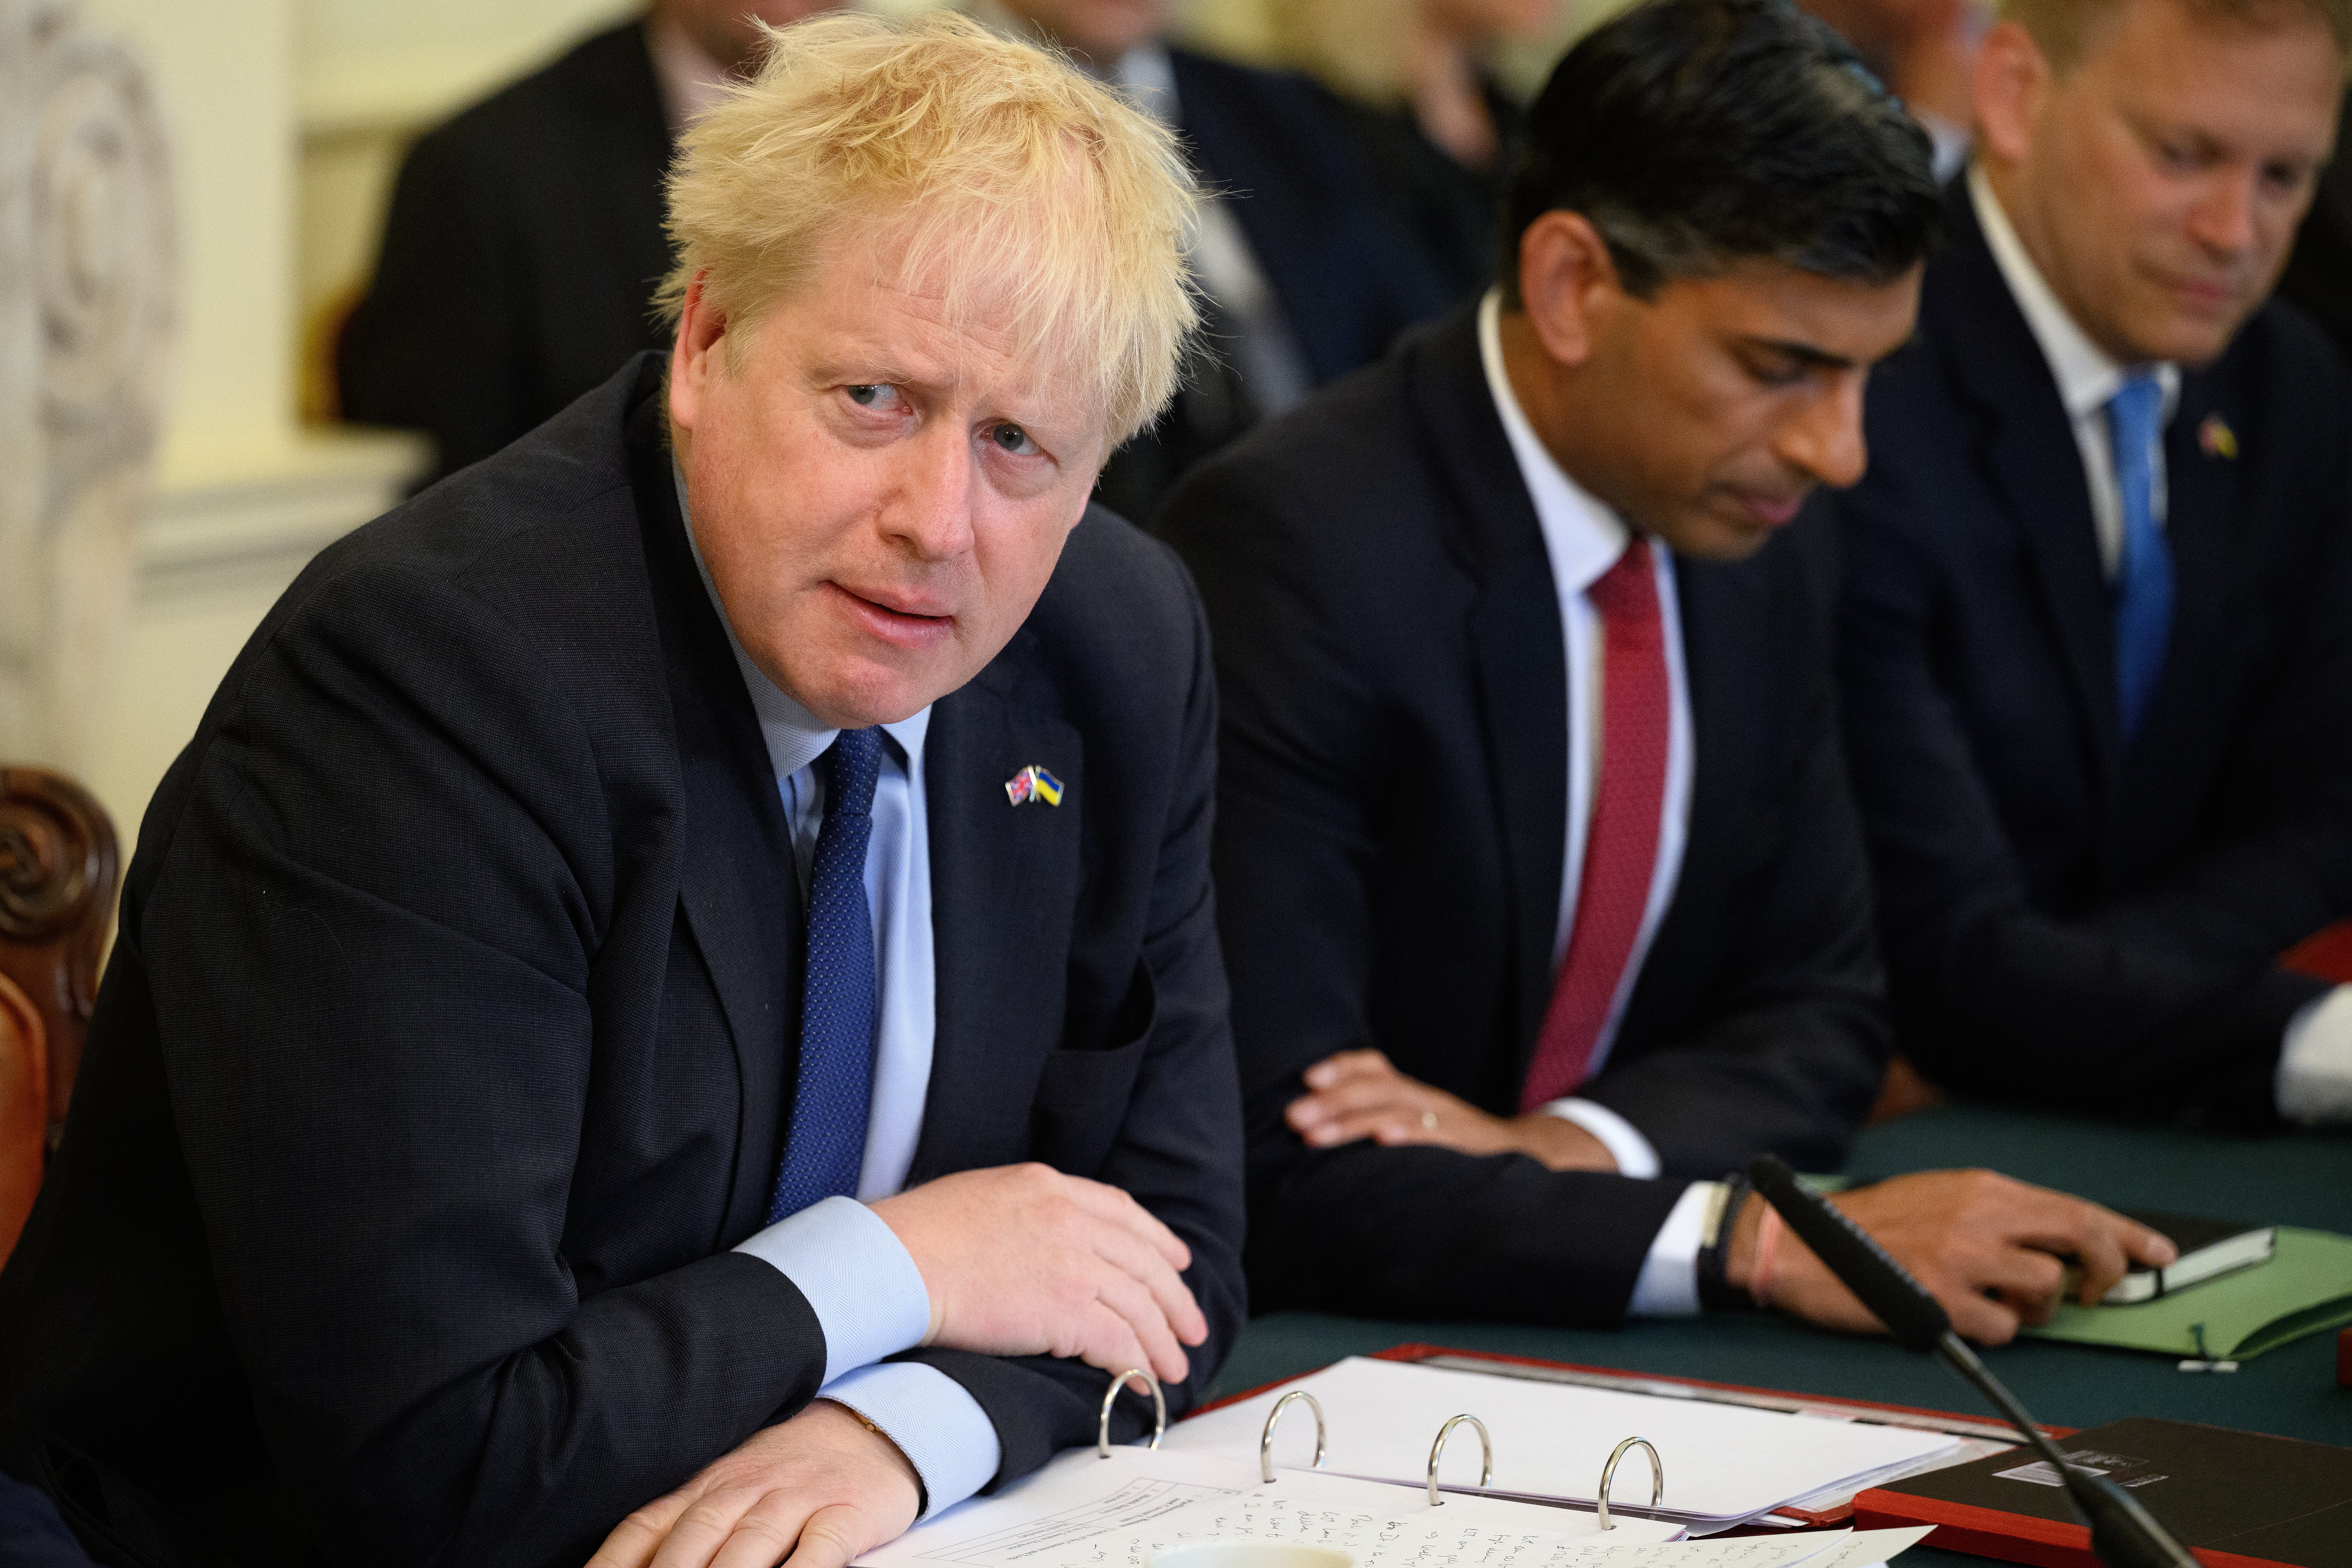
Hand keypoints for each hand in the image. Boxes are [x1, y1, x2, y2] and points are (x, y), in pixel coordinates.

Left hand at [589, 1400, 918, 1567]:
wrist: (869, 1431)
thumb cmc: (786, 1476)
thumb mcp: (726, 1491)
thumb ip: (680, 1530)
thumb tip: (627, 1566)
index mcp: (706, 1486)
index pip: (645, 1528)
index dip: (613, 1563)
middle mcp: (745, 1489)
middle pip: (693, 1540)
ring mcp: (797, 1499)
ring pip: (750, 1545)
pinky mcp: (847, 1512)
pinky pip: (820, 1549)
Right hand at [868, 1163, 1206, 1383]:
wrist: (895, 1262)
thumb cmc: (918, 1236)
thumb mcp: (983, 1197)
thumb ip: (1026, 1212)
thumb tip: (1042, 1243)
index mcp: (1049, 1186)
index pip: (1122, 1212)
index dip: (1157, 1241)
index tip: (1176, 1262)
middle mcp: (1070, 1219)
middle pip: (1143, 1261)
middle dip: (1175, 1299)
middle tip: (1191, 1327)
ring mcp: (1072, 1263)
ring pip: (1139, 1305)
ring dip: (1162, 1342)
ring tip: (1174, 1367)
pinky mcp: (1065, 1309)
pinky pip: (1119, 1342)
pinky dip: (1137, 1365)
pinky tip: (1143, 1383)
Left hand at [1284, 1049, 1619, 1170]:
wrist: (1529, 1159)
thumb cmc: (1456, 1148)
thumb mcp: (1417, 1127)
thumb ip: (1378, 1122)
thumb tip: (1319, 1132)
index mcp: (1411, 1093)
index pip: (1374, 1066)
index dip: (1341, 1067)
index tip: (1306, 1077)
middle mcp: (1426, 1099)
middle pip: (1376, 1087)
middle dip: (1331, 1100)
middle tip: (1292, 1116)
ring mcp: (1446, 1121)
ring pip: (1395, 1110)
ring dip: (1352, 1121)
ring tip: (1315, 1135)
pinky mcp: (1465, 1146)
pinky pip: (1435, 1137)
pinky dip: (1409, 1135)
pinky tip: (1385, 1139)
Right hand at [1730, 1170, 2177, 1343]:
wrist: (1801, 1244)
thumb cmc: (1873, 1224)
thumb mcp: (1942, 1196)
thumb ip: (2001, 1215)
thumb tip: (2061, 1244)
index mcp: (1982, 1189)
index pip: (2076, 1209)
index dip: (2126, 1235)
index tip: (2159, 1253)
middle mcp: (1980, 1218)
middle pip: (2080, 1241)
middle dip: (2103, 1271)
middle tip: (2092, 1291)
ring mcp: (1962, 1261)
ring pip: (2047, 1291)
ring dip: (2038, 1307)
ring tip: (2002, 1301)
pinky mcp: (1942, 1304)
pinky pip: (2005, 1330)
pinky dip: (1995, 1331)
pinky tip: (1964, 1316)